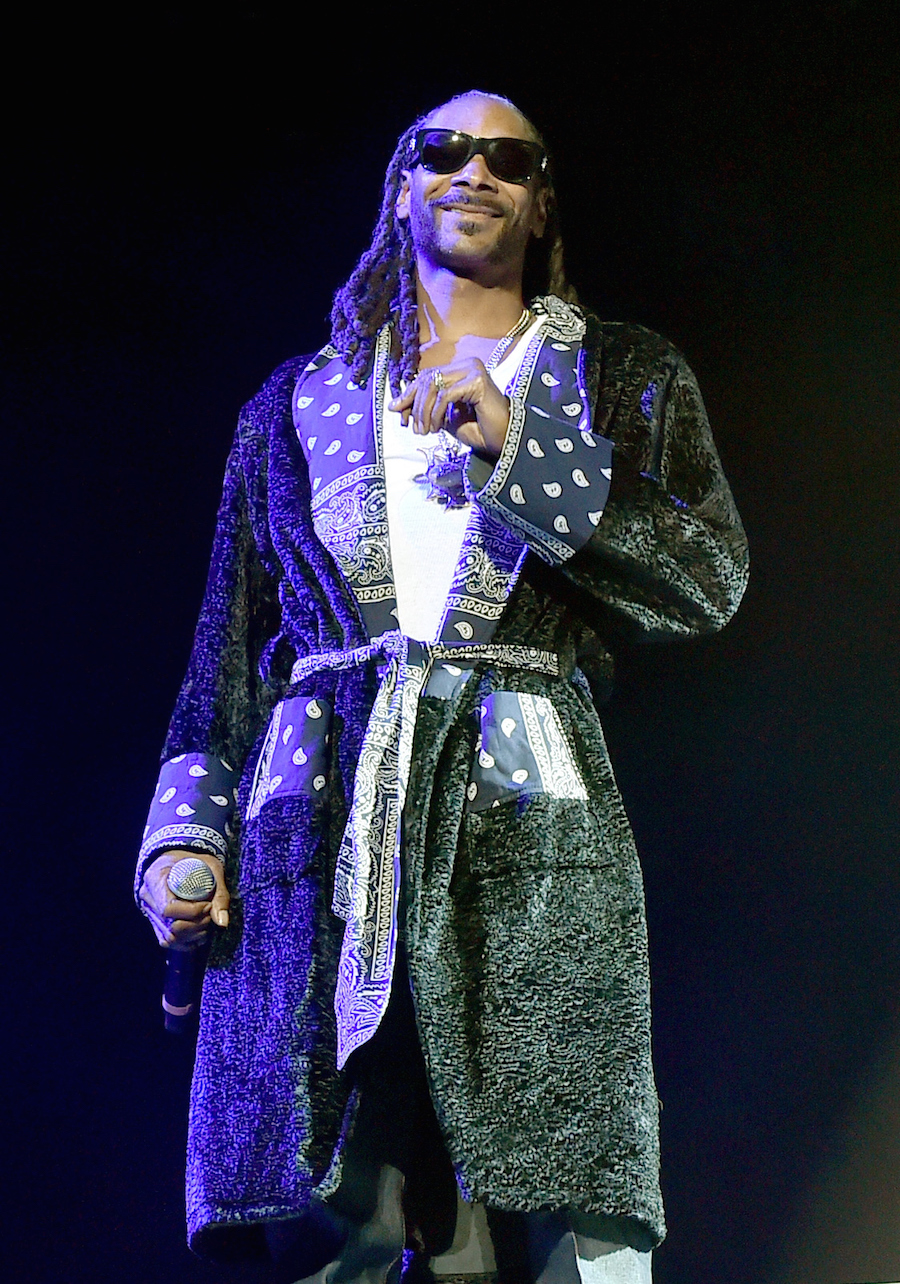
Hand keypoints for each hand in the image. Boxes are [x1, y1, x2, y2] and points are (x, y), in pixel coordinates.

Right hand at [139, 850, 229, 949]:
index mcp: (156, 878)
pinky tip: (200, 932)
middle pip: (170, 927)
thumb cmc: (196, 860)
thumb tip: (222, 923)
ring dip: (194, 936)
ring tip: (207, 923)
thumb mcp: (211, 867)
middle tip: (210, 914)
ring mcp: (150, 912)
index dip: (192, 912)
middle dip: (196, 925)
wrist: (180, 859)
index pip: (168, 908)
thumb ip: (219, 894)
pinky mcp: (156, 923)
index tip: (208, 905)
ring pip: (169, 938)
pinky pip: (168, 941)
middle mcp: (148, 898)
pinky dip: (187, 942)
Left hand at [388, 357, 509, 457]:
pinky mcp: (478, 381)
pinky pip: (446, 395)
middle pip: (428, 378)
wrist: (503, 439)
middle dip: (414, 404)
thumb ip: (424, 408)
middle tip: (413, 427)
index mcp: (460, 370)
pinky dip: (436, 413)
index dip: (409, 394)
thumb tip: (396, 406)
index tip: (397, 412)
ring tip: (424, 430)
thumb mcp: (444, 418)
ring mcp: (473, 370)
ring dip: (424, 411)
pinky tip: (437, 428)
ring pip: (434, 386)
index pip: (426, 376)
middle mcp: (467, 365)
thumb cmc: (478, 429)